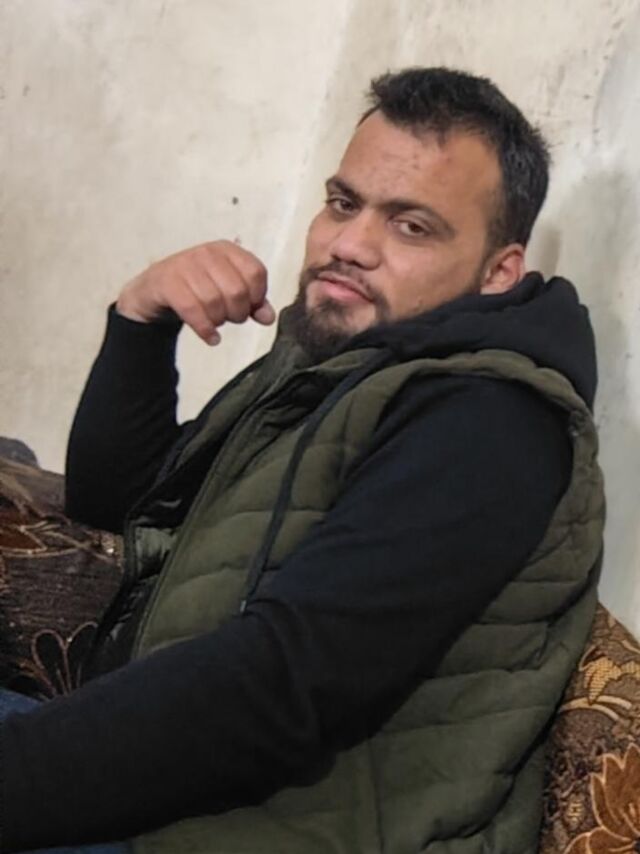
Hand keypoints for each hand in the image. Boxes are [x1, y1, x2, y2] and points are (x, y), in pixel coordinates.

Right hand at [116, 241, 275, 344]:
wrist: (153, 291)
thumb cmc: (196, 290)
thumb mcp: (227, 292)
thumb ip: (251, 302)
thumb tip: (268, 317)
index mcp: (226, 250)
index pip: (256, 272)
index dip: (257, 297)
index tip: (249, 308)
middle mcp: (207, 252)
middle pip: (237, 290)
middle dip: (238, 313)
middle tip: (230, 319)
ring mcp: (184, 265)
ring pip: (214, 301)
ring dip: (219, 321)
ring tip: (215, 324)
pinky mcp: (166, 282)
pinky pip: (192, 309)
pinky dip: (205, 329)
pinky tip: (211, 338)